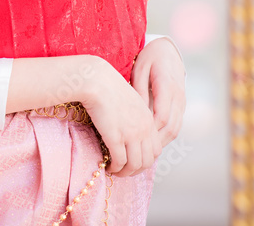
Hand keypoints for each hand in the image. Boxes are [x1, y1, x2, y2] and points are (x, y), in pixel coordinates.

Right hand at [78, 56, 161, 176]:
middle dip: (137, 170)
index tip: (134, 161)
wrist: (97, 81)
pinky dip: (115, 168)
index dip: (146, 160)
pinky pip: (120, 161)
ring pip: (135, 165)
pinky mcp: (116, 137)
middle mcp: (144, 129)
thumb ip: (135, 116)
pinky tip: (108, 167)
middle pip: (148, 161)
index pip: (156, 149)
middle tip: (125, 170)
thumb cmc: (108, 87)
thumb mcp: (130, 101)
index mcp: (149, 119)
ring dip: (125, 172)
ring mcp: (131, 134)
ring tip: (115, 171)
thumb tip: (130, 129)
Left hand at [130, 37, 185, 149]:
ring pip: (175, 129)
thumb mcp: (140, 69)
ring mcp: (182, 102)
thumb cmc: (149, 58)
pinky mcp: (181, 105)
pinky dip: (165, 136)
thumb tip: (136, 113)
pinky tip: (151, 143)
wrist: (168, 50)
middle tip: (137, 153)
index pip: (161, 116)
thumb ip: (139, 90)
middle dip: (154, 143)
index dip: (149, 131)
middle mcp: (178, 97)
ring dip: (161, 143)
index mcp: (167, 86)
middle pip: (170, 127)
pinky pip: (176, 125)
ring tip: (144, 153)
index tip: (133, 140)